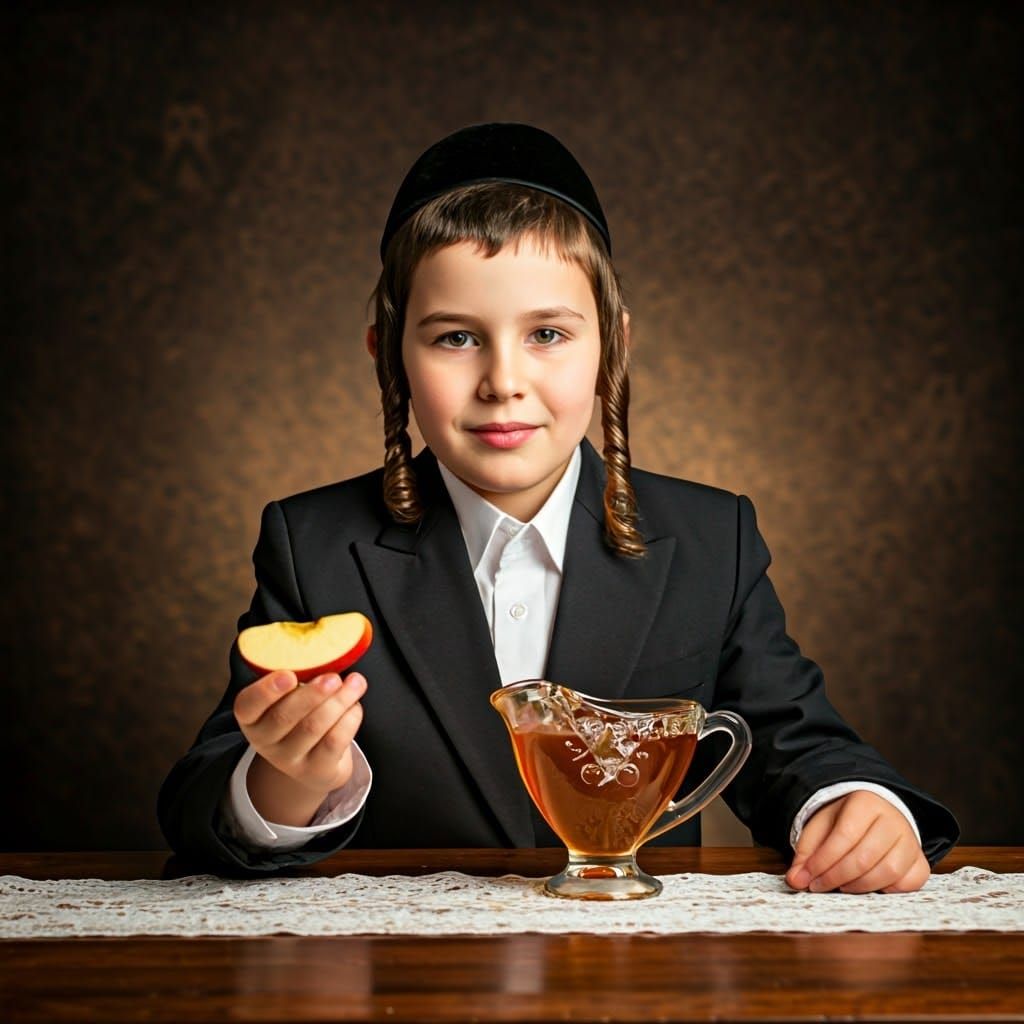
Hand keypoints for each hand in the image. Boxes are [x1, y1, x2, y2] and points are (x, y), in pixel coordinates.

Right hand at [233, 669, 366, 823]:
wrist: (313, 761)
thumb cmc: (300, 716)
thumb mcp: (288, 698)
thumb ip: (298, 676)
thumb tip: (325, 646)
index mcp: (251, 716)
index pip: (248, 705)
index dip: (266, 690)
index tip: (289, 675)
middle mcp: (264, 740)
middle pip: (284, 716)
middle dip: (312, 694)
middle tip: (333, 678)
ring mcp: (289, 758)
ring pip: (313, 727)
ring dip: (338, 701)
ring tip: (356, 683)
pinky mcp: (316, 769)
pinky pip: (334, 742)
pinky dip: (349, 719)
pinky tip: (355, 705)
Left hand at [785, 790, 929, 893]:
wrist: (874, 816)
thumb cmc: (843, 822)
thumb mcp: (820, 827)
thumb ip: (806, 852)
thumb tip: (795, 880)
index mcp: (866, 802)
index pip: (844, 836)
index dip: (823, 861)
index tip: (806, 878)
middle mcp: (893, 819)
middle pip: (865, 857)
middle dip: (836, 877)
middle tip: (818, 886)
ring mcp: (911, 841)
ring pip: (888, 872)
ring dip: (859, 886)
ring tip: (840, 886)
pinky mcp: (920, 861)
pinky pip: (909, 883)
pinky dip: (888, 890)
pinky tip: (867, 887)